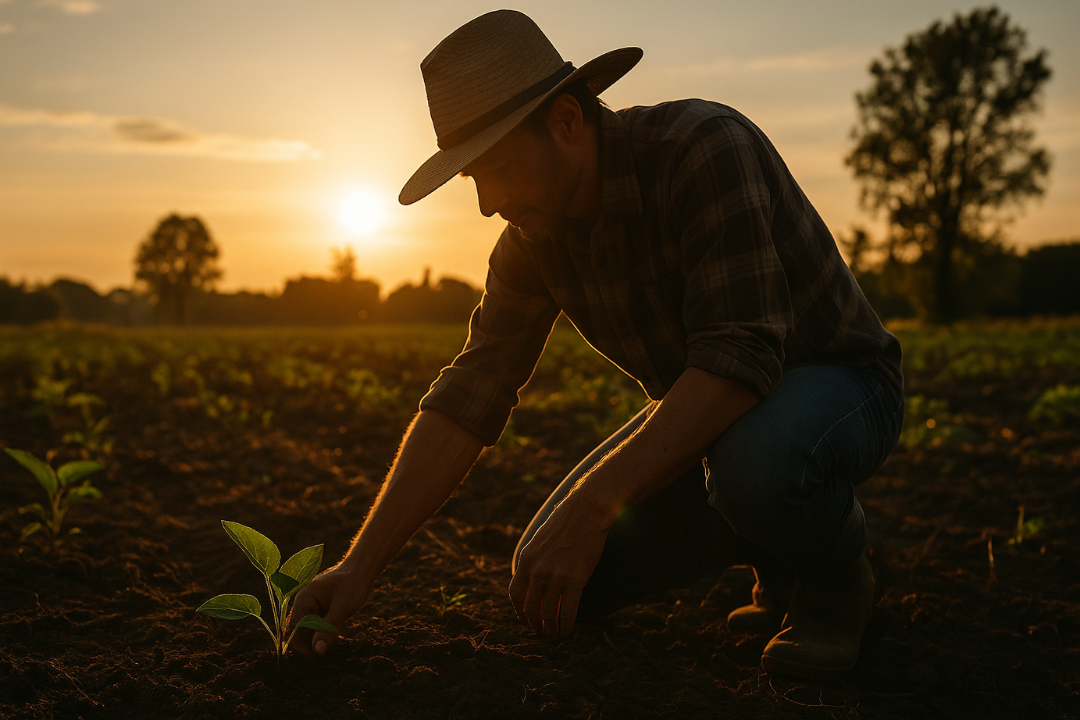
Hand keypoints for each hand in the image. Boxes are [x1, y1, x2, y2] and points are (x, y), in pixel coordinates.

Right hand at [286, 564, 366, 657]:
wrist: (361, 571)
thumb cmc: (351, 585)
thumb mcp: (342, 608)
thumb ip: (328, 629)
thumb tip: (317, 651)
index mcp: (304, 599)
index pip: (293, 626)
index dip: (299, 643)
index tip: (312, 655)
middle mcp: (304, 603)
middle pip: (298, 630)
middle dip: (307, 643)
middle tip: (322, 653)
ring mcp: (311, 607)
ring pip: (307, 630)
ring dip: (315, 639)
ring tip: (328, 644)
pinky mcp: (319, 611)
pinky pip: (316, 626)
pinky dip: (322, 633)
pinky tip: (333, 636)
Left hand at [508, 494, 610, 637]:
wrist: (586, 512)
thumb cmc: (565, 523)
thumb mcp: (539, 541)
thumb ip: (533, 560)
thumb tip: (532, 579)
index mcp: (526, 560)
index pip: (515, 594)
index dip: (519, 611)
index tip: (525, 620)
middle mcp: (537, 571)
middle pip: (531, 608)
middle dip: (535, 625)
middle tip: (541, 632)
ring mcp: (556, 576)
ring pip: (549, 613)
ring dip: (551, 629)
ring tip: (555, 635)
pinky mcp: (575, 580)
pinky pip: (568, 611)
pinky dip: (567, 625)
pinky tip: (569, 631)